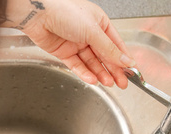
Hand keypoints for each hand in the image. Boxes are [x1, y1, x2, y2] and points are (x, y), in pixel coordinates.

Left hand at [0, 0, 134, 87]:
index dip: (124, 58)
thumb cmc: (65, 12)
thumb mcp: (93, 31)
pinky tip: (93, 80)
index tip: (132, 71)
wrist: (39, 16)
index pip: (116, 44)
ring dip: (100, 73)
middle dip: (113, 70)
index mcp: (100, 23)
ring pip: (91, 62)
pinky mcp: (64, 52)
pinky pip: (77, 65)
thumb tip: (125, 60)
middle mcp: (89, 33)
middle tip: (122, 83)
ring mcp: (76, 44)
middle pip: (104, 56)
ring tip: (108, 83)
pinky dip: (85, 73)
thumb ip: (109, 49)